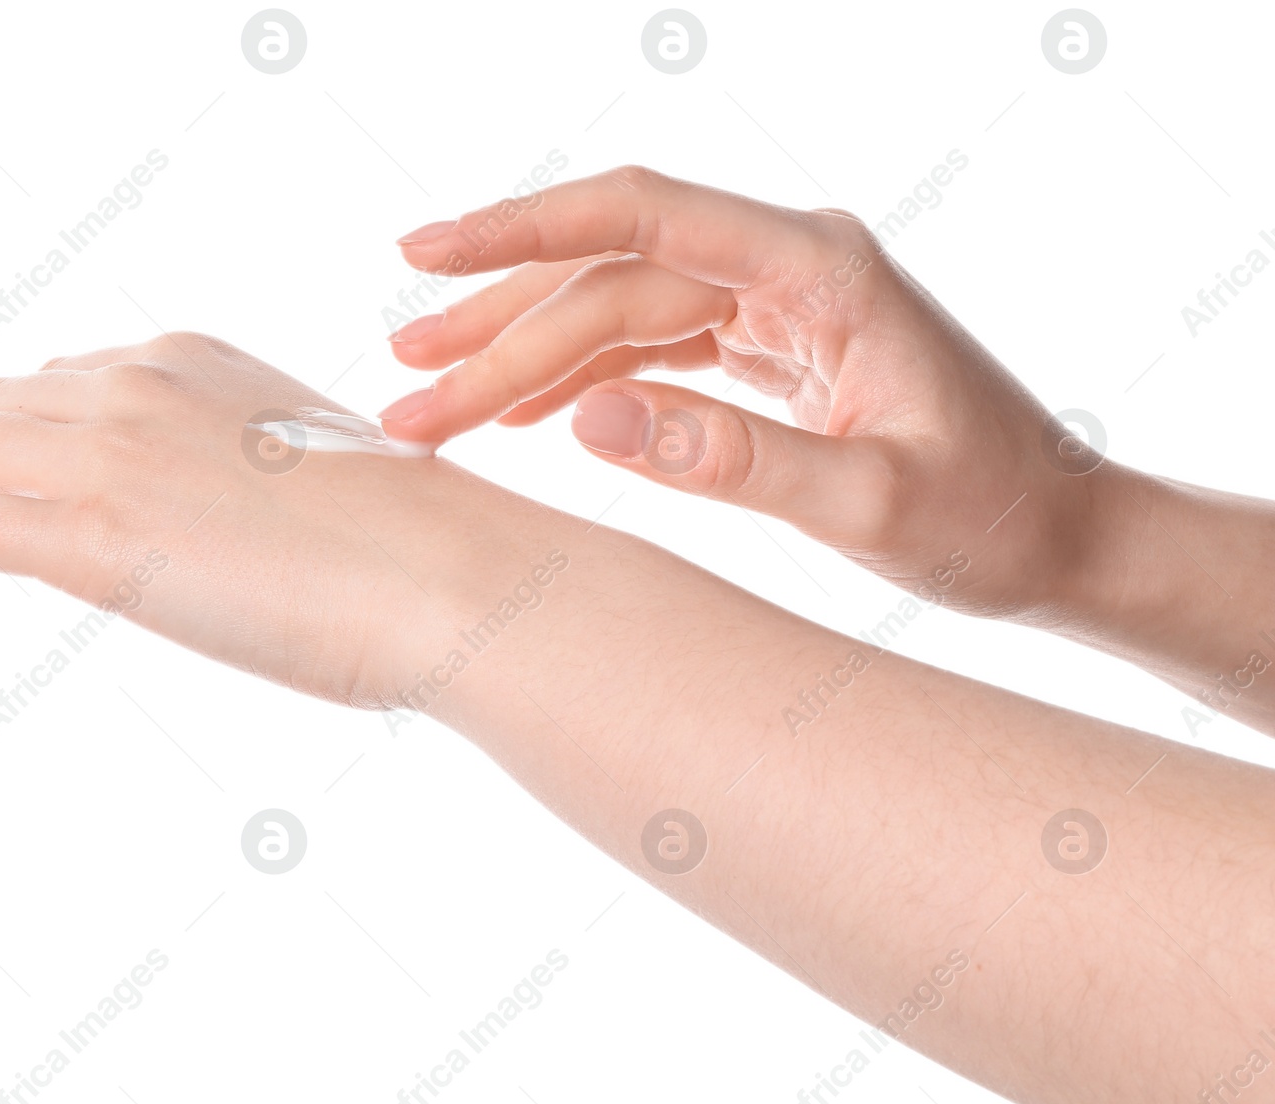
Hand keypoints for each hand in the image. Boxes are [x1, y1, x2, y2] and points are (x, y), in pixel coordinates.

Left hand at [0, 333, 568, 709]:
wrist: (452, 572)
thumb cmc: (417, 543)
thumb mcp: (315, 475)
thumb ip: (246, 477)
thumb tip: (223, 521)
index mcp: (199, 360)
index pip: (72, 380)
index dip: (13, 412)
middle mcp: (138, 384)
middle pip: (1, 406)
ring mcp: (110, 453)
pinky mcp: (92, 534)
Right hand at [383, 165, 1108, 623]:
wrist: (1058, 534)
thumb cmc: (989, 515)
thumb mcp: (868, 503)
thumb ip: (732, 459)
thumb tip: (588, 417)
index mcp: (819, 268)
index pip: (641, 214)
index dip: (521, 229)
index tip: (423, 254)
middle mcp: (789, 267)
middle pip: (608, 275)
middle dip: (497, 329)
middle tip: (401, 386)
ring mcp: (776, 305)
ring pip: (618, 309)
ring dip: (524, 355)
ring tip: (432, 400)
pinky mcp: (769, 349)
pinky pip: (652, 345)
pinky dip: (580, 379)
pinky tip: (520, 411)